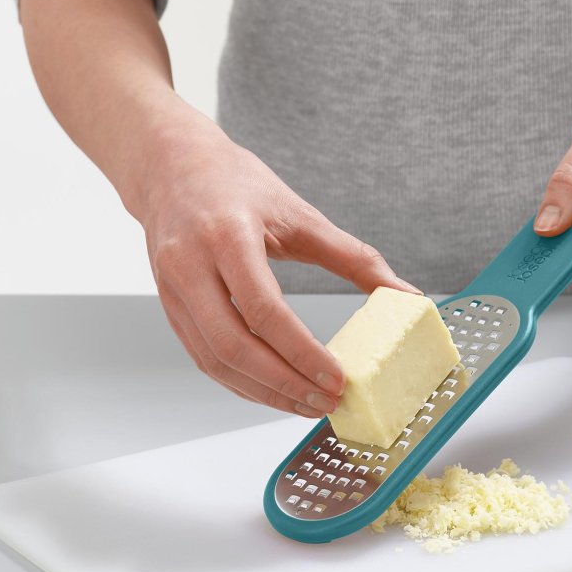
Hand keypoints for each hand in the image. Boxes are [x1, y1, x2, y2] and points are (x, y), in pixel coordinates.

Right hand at [137, 115, 418, 415]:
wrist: (170, 166)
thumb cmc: (235, 183)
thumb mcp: (300, 213)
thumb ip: (354, 256)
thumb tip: (403, 293)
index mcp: (226, 235)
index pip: (263, 310)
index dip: (301, 352)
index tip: (336, 378)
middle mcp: (189, 264)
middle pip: (234, 345)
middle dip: (284, 384)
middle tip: (325, 401)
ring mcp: (172, 289)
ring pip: (214, 360)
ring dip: (262, 393)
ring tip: (305, 405)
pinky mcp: (168, 306)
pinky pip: (203, 358)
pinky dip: (240, 382)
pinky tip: (273, 391)